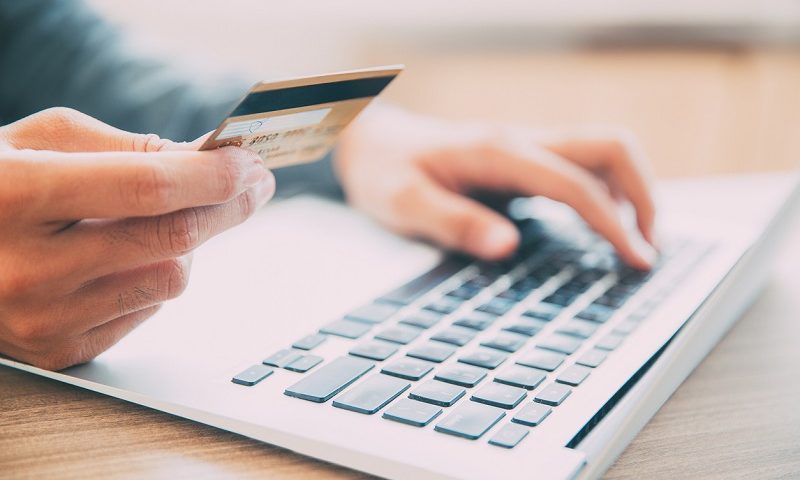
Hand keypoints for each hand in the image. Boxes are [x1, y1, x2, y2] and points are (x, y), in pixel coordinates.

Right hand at [0, 108, 273, 369]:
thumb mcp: (35, 141)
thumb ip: (123, 146)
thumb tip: (205, 159)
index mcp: (14, 195)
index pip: (147, 188)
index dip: (213, 175)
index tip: (249, 163)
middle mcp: (26, 267)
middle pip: (172, 239)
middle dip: (229, 205)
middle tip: (252, 184)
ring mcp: (41, 319)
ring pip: (172, 279)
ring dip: (190, 243)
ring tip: (170, 217)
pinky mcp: (56, 351)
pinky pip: (147, 309)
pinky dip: (154, 276)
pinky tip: (129, 255)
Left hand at [336, 104, 656, 267]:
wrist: (371, 143)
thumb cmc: (384, 172)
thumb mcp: (403, 204)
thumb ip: (454, 223)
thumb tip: (508, 245)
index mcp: (497, 152)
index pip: (575, 184)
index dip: (613, 222)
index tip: (636, 260)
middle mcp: (521, 141)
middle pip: (610, 147)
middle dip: (644, 194)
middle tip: (649, 249)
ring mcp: (526, 146)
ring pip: (603, 152)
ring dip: (631, 190)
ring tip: (636, 243)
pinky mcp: (524, 159)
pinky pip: (582, 166)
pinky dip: (607, 193)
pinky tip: (603, 225)